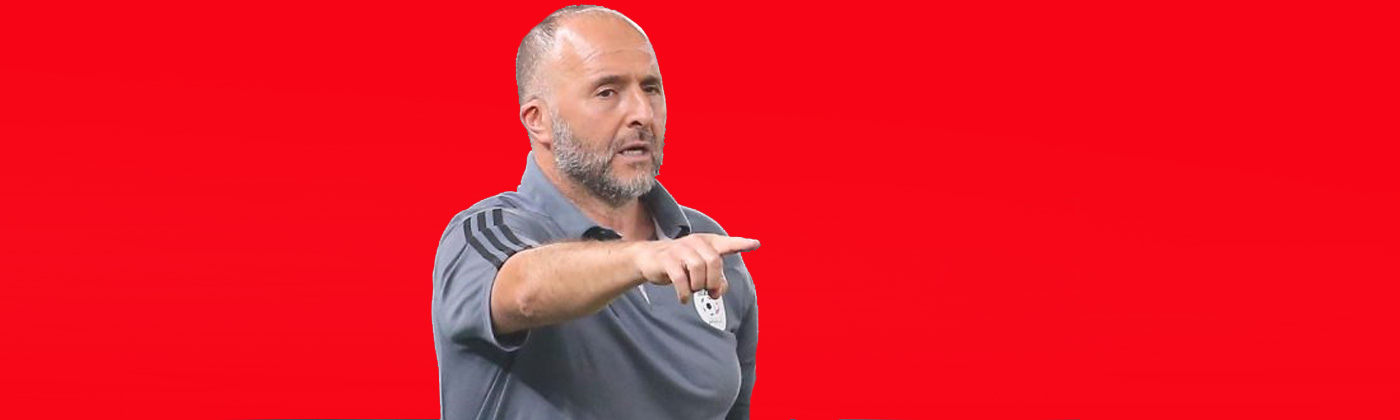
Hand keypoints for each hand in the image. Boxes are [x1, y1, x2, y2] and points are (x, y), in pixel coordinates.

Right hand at [631, 233, 760, 304]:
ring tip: (693, 291)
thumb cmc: (680, 263)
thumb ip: (716, 278)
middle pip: (714, 262)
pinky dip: (684, 293)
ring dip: (698, 286)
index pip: (727, 243)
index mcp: (707, 243)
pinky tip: (684, 298)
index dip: (741, 244)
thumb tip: (718, 290)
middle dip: (714, 281)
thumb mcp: (700, 269)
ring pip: (698, 269)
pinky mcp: (667, 260)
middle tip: (709, 291)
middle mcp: (695, 243)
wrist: (648, 258)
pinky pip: (680, 278)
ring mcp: (680, 250)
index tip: (755, 244)